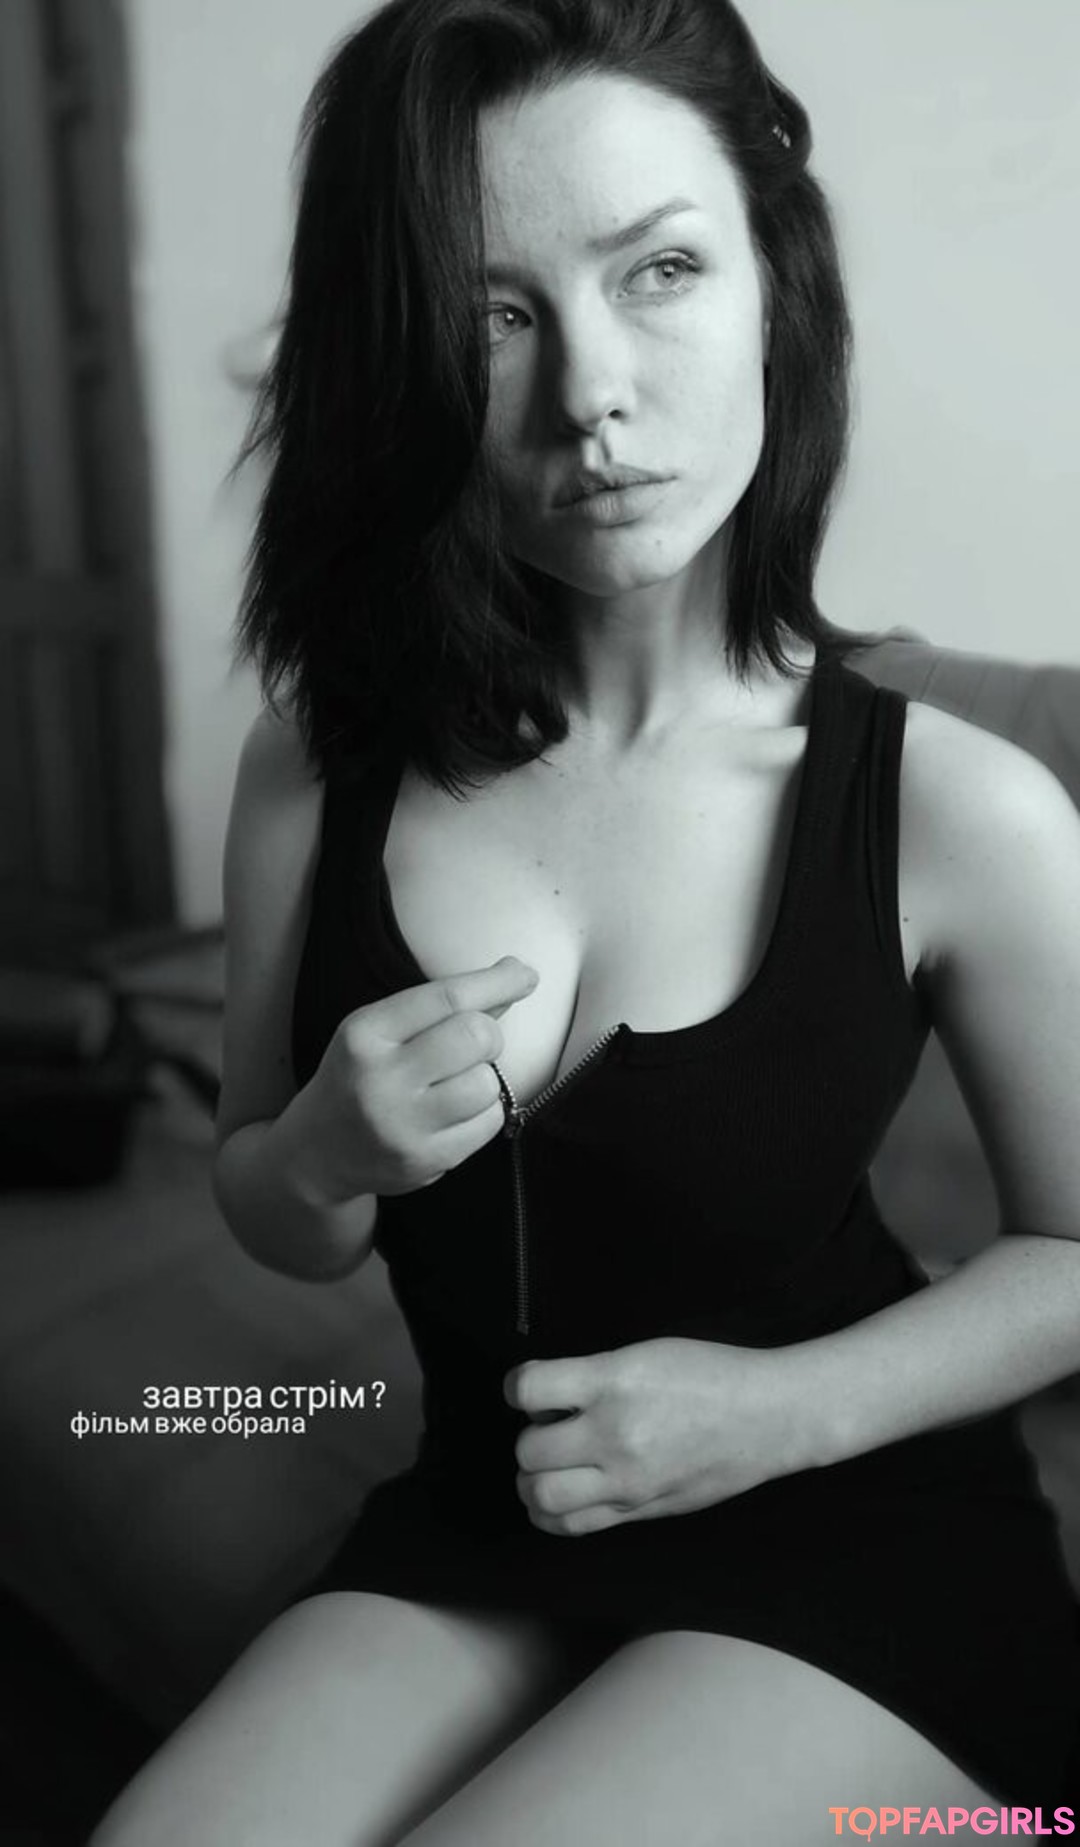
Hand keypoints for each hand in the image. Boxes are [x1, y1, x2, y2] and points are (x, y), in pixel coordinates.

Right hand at [294, 957, 536, 1200]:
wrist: (318, 1151)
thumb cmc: (360, 1077)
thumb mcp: (381, 1031)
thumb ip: (441, 1008)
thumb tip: (514, 977)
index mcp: (365, 1033)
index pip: (446, 997)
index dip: (496, 982)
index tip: (525, 975)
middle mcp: (380, 1078)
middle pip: (475, 1036)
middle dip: (489, 1036)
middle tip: (474, 1046)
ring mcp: (402, 1124)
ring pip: (487, 1083)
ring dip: (485, 1079)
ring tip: (456, 1084)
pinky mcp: (424, 1159)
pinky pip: (488, 1123)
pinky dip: (484, 1112)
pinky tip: (455, 1113)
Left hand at [505, 1337, 812, 1536]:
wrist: (769, 1418)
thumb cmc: (710, 1375)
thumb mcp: (644, 1353)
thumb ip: (591, 1377)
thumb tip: (543, 1400)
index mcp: (614, 1383)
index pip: (529, 1389)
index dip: (516, 1387)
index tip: (526, 1389)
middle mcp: (615, 1435)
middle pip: (528, 1450)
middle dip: (528, 1437)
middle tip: (548, 1428)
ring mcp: (628, 1480)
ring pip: (542, 1496)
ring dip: (531, 1480)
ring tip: (548, 1465)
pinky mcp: (640, 1509)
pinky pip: (574, 1525)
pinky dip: (550, 1513)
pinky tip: (557, 1495)